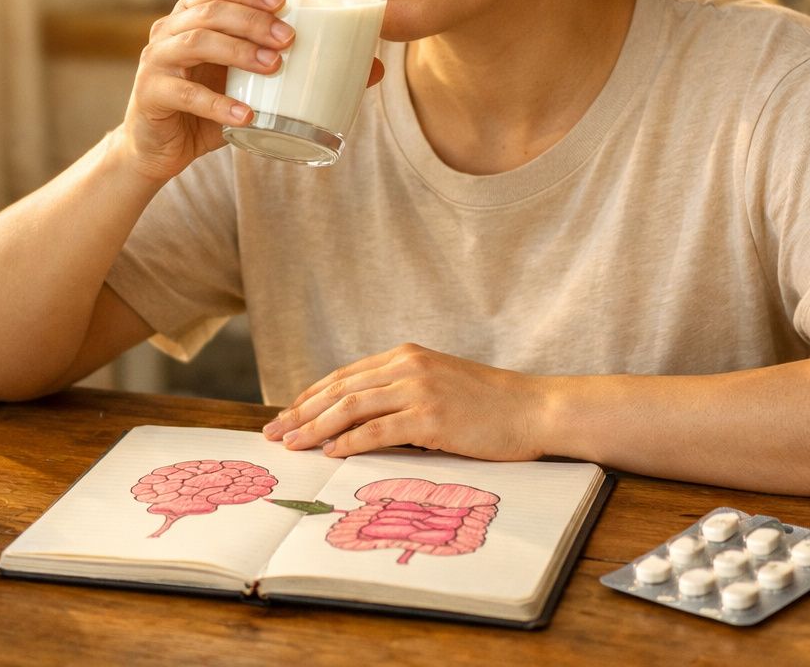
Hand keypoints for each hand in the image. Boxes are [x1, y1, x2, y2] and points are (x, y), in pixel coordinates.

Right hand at [119, 0, 382, 182]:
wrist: (160, 150)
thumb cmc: (212, 109)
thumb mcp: (256, 88)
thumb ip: (301, 74)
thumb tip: (374, 69)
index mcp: (194, 17)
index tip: (285, 2)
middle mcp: (170, 31)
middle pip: (210, 11)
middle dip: (253, 20)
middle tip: (289, 39)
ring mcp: (157, 61)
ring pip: (196, 42)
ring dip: (239, 52)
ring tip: (274, 67)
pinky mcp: (150, 95)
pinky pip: (184, 93)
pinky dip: (217, 104)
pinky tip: (246, 114)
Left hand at [262, 344, 550, 461]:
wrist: (534, 408)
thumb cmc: (491, 405)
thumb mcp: (440, 386)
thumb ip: (402, 394)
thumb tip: (362, 421)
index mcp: (407, 356)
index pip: (345, 375)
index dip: (311, 395)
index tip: (287, 414)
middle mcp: (408, 366)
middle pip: (339, 388)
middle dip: (301, 411)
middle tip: (274, 432)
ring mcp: (419, 390)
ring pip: (352, 407)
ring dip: (315, 427)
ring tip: (292, 444)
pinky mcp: (432, 418)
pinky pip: (379, 430)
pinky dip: (349, 442)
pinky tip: (330, 453)